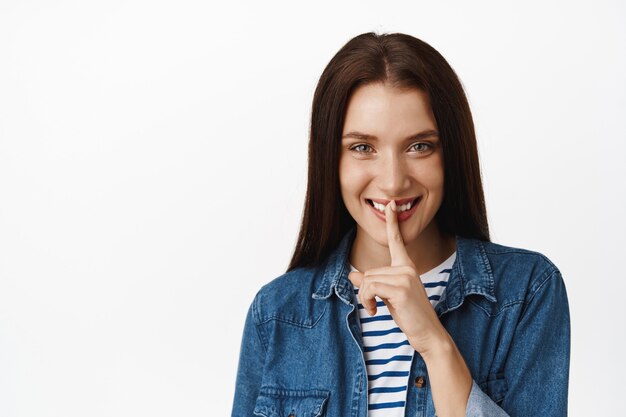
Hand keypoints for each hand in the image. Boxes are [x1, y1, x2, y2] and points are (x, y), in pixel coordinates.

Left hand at [348, 200, 446, 354]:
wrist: (428, 334)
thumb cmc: (409, 315)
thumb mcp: (388, 296)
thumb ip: (372, 283)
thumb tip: (352, 274)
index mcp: (406, 267)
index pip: (397, 241)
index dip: (392, 222)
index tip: (390, 205)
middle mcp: (407, 268)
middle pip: (369, 271)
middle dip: (365, 291)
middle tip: (374, 305)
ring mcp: (405, 277)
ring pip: (367, 280)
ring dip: (364, 298)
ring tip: (376, 308)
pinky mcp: (401, 289)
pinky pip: (369, 288)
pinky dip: (366, 301)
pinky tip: (375, 311)